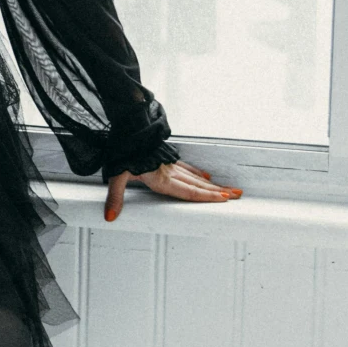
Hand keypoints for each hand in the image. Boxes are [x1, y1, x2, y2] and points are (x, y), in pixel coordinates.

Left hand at [103, 159, 242, 221]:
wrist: (125, 130)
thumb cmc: (122, 153)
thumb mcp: (116, 176)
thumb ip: (115, 197)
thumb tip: (109, 217)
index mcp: (161, 179)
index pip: (189, 191)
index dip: (207, 196)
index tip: (225, 199)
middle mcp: (170, 172)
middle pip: (198, 184)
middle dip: (218, 191)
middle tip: (237, 195)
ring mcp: (169, 164)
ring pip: (195, 176)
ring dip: (212, 184)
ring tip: (228, 189)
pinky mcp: (166, 158)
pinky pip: (187, 167)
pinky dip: (197, 173)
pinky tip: (204, 175)